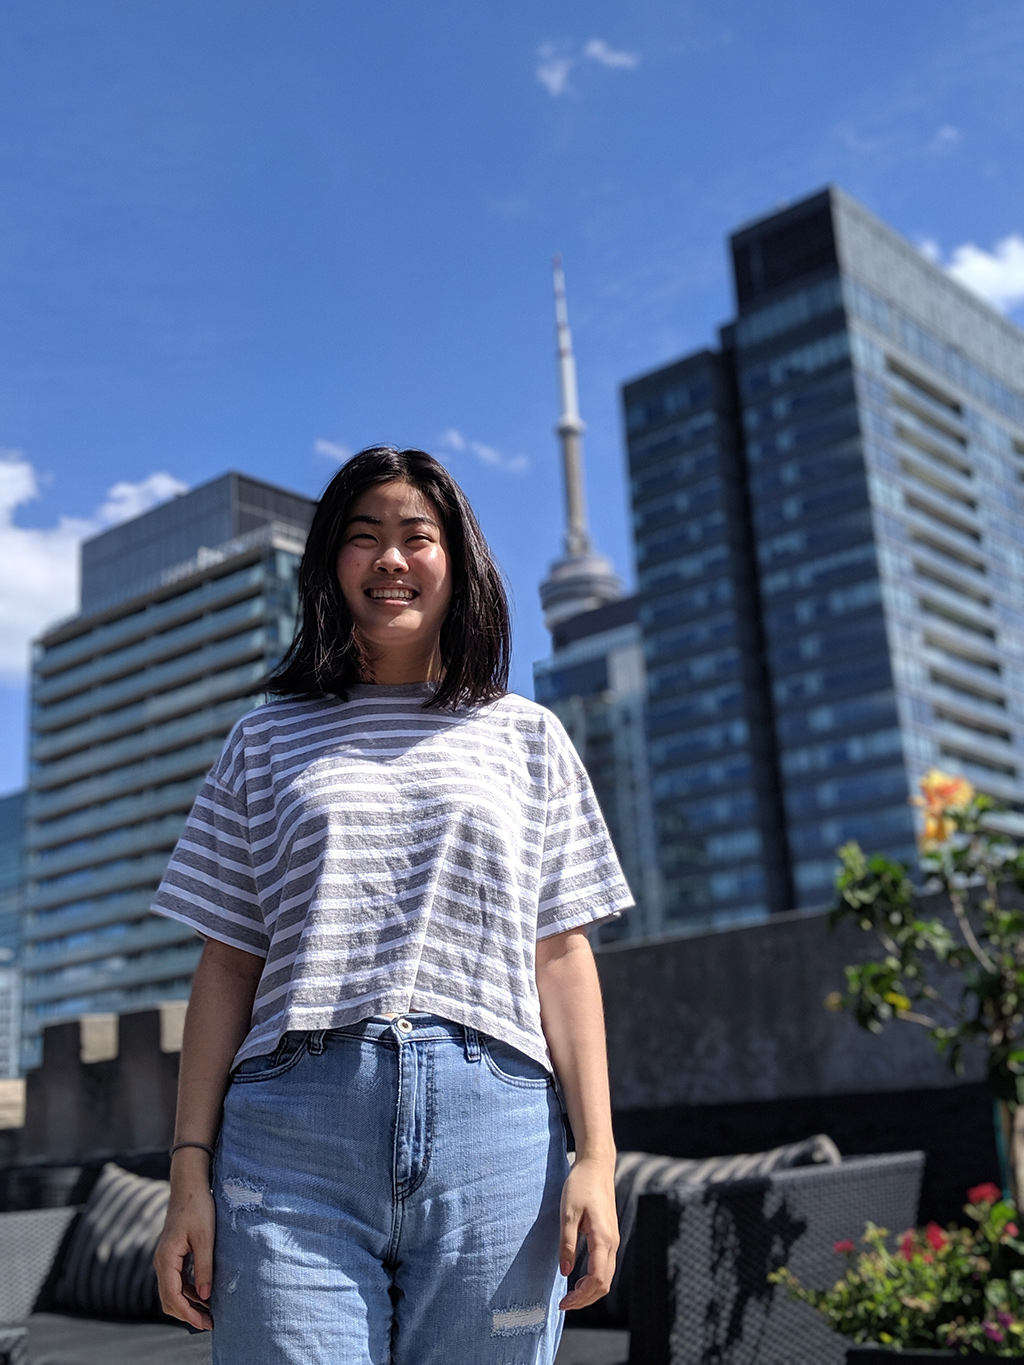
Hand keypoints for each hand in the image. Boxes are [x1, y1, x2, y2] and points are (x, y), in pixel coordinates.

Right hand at [154, 1172, 215, 1330]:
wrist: (189, 1184)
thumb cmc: (198, 1207)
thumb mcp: (205, 1237)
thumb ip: (204, 1267)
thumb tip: (206, 1296)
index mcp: (166, 1258)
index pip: (172, 1296)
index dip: (188, 1313)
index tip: (205, 1323)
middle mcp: (162, 1261)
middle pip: (169, 1299)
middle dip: (188, 1313)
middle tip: (210, 1322)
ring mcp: (165, 1259)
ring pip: (173, 1291)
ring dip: (189, 1304)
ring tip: (210, 1312)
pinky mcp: (173, 1255)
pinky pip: (177, 1280)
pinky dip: (189, 1291)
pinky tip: (205, 1294)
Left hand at [557, 1155, 618, 1310]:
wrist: (596, 1165)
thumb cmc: (580, 1185)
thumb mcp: (567, 1213)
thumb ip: (566, 1243)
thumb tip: (565, 1272)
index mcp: (603, 1239)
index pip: (597, 1280)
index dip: (581, 1297)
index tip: (563, 1303)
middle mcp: (613, 1243)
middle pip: (604, 1284)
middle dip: (585, 1299)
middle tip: (564, 1304)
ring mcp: (614, 1239)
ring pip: (607, 1276)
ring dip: (590, 1290)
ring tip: (570, 1295)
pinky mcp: (611, 1236)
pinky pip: (606, 1266)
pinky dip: (594, 1279)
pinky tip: (579, 1278)